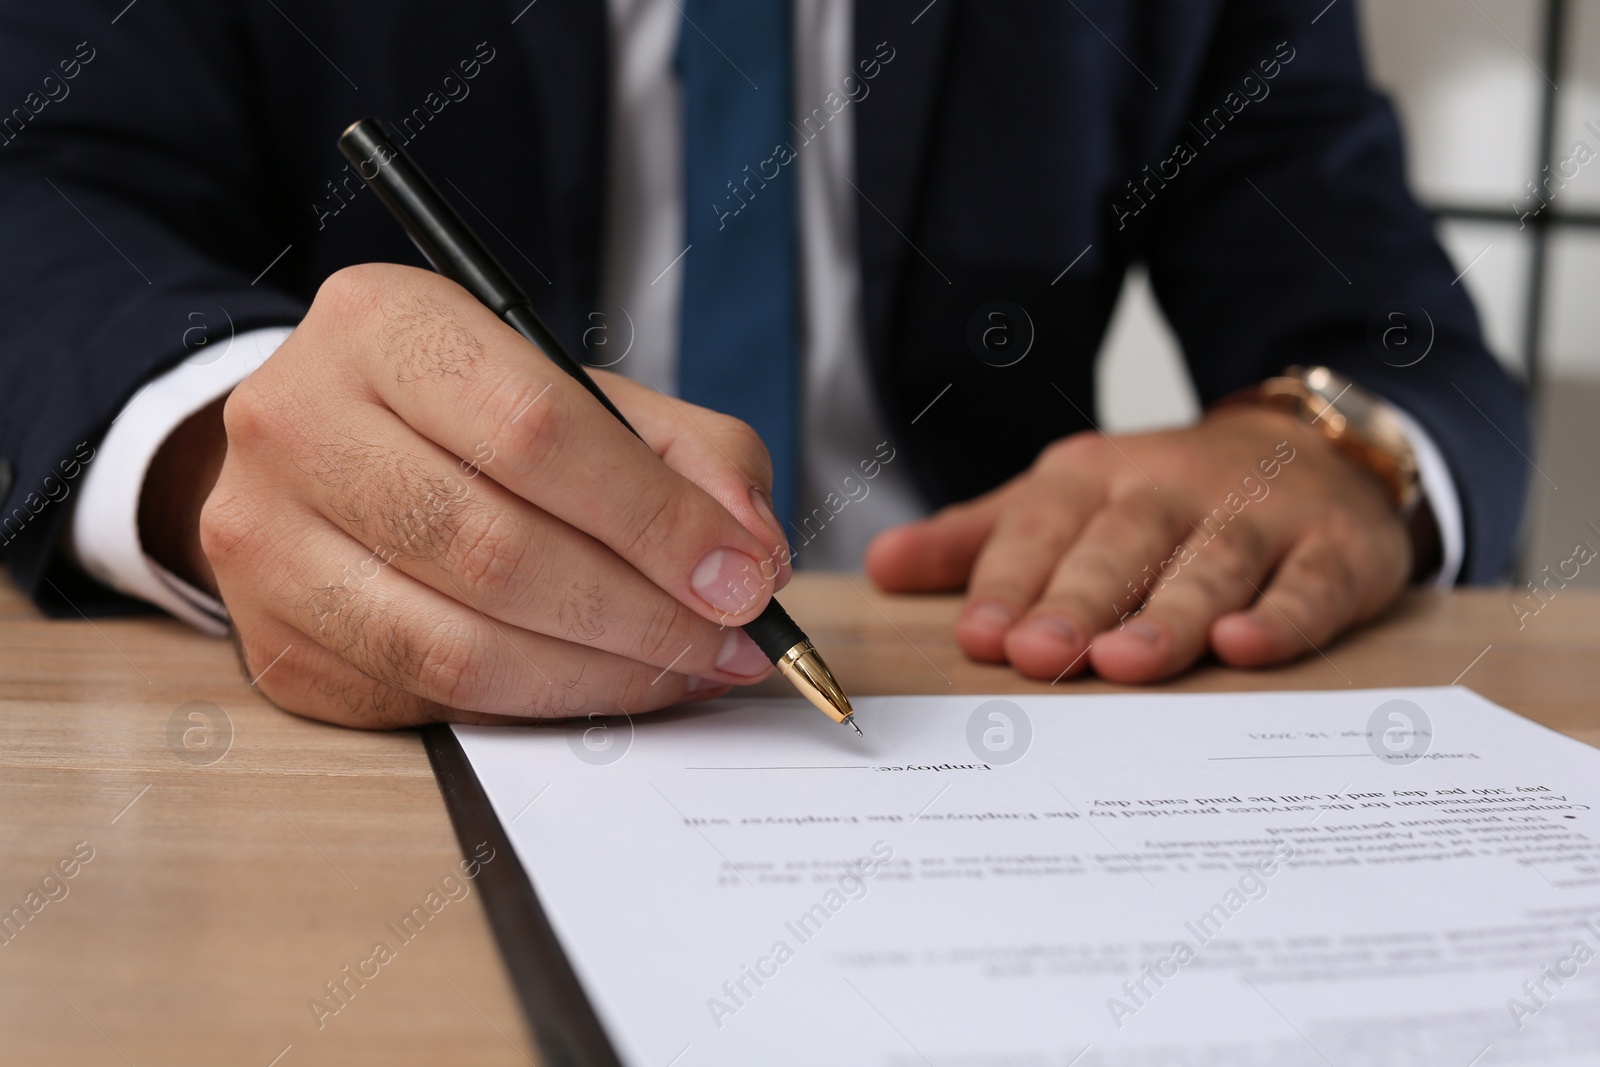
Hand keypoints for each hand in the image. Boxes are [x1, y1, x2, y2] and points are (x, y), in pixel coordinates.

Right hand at [184, 263, 789, 726]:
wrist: (319, 447)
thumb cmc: (470, 418)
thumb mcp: (581, 391)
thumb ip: (687, 454)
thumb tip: (749, 555)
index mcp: (386, 325)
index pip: (535, 429)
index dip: (655, 519)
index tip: (743, 578)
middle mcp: (299, 422)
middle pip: (496, 548)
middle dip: (641, 613)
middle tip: (727, 641)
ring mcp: (268, 540)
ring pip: (457, 647)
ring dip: (599, 676)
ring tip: (682, 671)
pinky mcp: (272, 641)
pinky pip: (425, 700)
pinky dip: (536, 707)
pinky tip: (602, 687)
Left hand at [865, 406, 1416, 681]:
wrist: (1311, 448)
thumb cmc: (1164, 499)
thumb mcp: (1065, 502)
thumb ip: (978, 539)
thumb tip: (881, 567)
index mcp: (1094, 480)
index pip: (1042, 529)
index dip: (1009, 582)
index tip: (978, 638)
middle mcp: (1171, 490)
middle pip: (1120, 547)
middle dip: (1077, 602)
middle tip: (1038, 657)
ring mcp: (1258, 518)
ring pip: (1210, 565)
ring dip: (1168, 613)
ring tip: (1126, 661)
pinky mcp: (1334, 550)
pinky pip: (1309, 584)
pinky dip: (1281, 617)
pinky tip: (1246, 648)